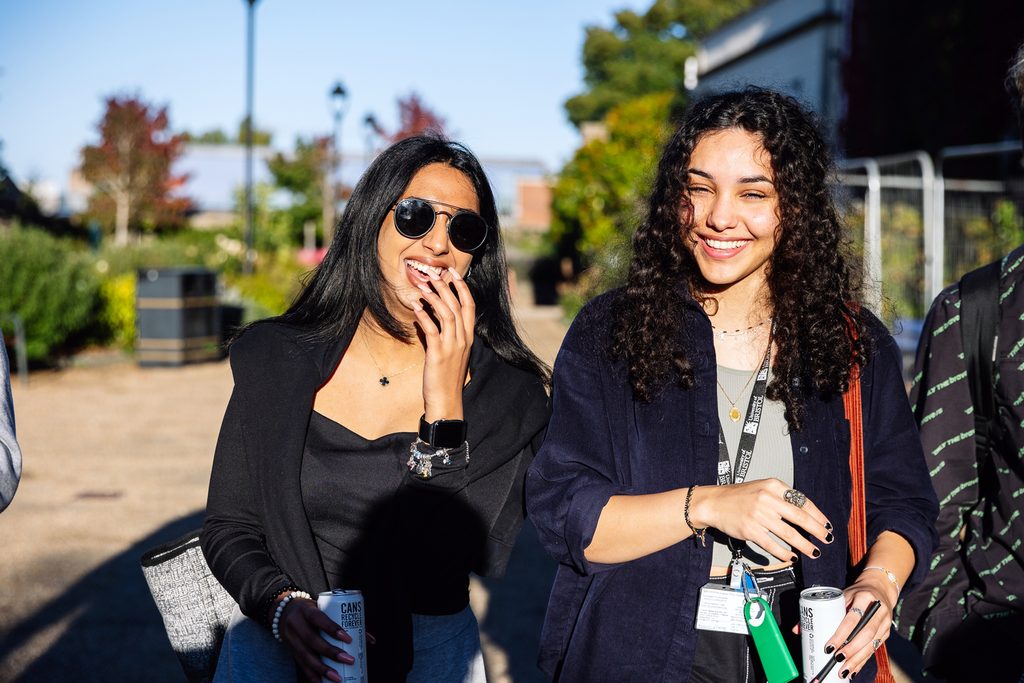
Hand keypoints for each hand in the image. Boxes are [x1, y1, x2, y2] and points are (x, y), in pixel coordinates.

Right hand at [278, 597, 353, 682]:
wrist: (283, 612)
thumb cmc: (313, 610)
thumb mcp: (324, 609)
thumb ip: (345, 622)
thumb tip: (370, 640)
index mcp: (306, 610)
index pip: (318, 619)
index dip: (332, 629)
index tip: (349, 639)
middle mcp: (296, 624)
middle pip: (312, 640)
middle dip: (331, 653)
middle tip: (350, 660)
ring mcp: (291, 639)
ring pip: (306, 656)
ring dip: (322, 669)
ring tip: (338, 678)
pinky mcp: (290, 651)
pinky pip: (301, 665)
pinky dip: (312, 676)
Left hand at [412, 267, 474, 420]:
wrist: (446, 400)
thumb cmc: (447, 377)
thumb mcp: (451, 353)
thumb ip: (443, 334)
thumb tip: (427, 317)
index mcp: (468, 338)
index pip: (469, 306)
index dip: (462, 288)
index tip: (452, 273)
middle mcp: (463, 339)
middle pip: (457, 306)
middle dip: (446, 287)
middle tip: (434, 273)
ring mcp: (452, 347)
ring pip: (447, 314)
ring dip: (434, 298)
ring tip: (423, 286)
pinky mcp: (439, 355)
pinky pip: (432, 331)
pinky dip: (424, 317)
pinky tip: (416, 308)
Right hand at [688, 478, 831, 559]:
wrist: (713, 503)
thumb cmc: (738, 496)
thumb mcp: (762, 488)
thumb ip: (781, 497)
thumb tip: (805, 514)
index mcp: (772, 486)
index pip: (802, 501)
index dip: (817, 515)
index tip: (826, 524)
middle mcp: (767, 499)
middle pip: (799, 517)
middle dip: (817, 530)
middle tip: (827, 539)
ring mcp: (758, 515)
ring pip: (789, 534)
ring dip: (804, 545)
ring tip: (814, 552)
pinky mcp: (750, 530)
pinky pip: (772, 545)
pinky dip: (784, 553)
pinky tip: (792, 557)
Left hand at [823, 575, 895, 679]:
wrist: (878, 589)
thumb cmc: (854, 594)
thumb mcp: (839, 596)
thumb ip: (819, 610)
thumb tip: (797, 629)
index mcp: (864, 598)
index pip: (852, 618)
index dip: (841, 634)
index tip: (829, 646)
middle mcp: (877, 610)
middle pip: (865, 634)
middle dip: (850, 650)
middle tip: (836, 660)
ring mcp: (884, 622)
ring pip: (871, 644)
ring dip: (857, 659)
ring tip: (844, 670)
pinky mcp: (886, 632)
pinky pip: (874, 649)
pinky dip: (863, 660)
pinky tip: (854, 669)